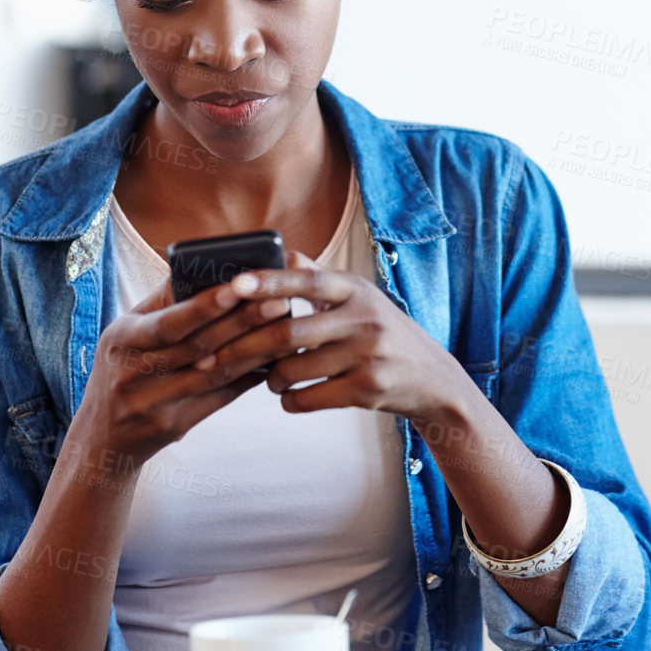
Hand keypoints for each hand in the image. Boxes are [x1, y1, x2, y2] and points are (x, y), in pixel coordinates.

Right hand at [75, 275, 291, 474]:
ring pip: (216, 373)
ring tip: (286, 327)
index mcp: (121, 340)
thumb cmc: (123, 368)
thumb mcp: (127, 333)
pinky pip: (220, 397)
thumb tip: (209, 264)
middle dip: (243, 322)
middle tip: (280, 300)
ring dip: (255, 350)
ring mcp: (154, 405)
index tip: (241, 285)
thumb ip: (165, 302)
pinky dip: (248, 376)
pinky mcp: (175, 426)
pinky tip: (274, 359)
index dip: (206, 305)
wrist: (102, 437)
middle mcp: (133, 374)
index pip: (169, 322)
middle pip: (198, 346)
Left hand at [199, 251, 467, 424]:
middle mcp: (362, 317)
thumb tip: (280, 249)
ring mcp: (367, 354)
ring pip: (292, 369)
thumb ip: (319, 277)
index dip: (268, 281)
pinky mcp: (367, 389)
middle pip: (287, 332)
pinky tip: (290, 397)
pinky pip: (308, 398)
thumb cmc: (383, 334)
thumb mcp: (359, 298)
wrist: (433, 380)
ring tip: (268, 378)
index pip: (305, 278)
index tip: (234, 284)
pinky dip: (289, 400)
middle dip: (244, 347)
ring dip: (269, 378)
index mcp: (354, 288)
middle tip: (217, 356)